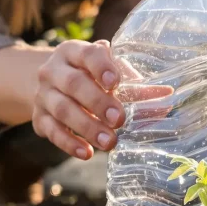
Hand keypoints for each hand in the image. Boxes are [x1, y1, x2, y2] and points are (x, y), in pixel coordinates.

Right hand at [33, 40, 172, 160]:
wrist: (50, 87)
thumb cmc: (89, 77)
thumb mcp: (108, 74)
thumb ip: (135, 85)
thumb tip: (167, 97)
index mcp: (74, 52)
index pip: (88, 55)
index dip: (101, 67)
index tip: (116, 83)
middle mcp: (54, 70)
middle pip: (73, 84)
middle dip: (97, 102)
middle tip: (119, 120)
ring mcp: (44, 95)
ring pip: (62, 109)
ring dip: (87, 127)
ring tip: (109, 142)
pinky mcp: (38, 118)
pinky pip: (51, 131)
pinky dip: (69, 143)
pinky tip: (87, 153)